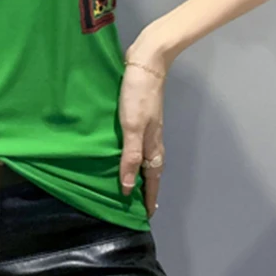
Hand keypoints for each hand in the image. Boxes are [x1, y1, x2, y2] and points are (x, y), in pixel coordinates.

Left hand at [118, 38, 170, 218]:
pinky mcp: (139, 113)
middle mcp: (152, 137)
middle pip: (151, 168)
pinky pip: (138, 141)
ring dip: (140, 170)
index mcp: (152, 144)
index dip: (149, 196)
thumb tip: (129, 188)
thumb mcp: (131, 127)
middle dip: (147, 187)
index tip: (146, 214)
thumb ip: (130, 156)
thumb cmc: (138, 95)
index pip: (153, 177)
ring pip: (145, 154)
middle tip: (138, 203)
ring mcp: (147, 125)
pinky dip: (133, 152)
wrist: (147, 62)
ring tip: (131, 182)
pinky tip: (123, 149)